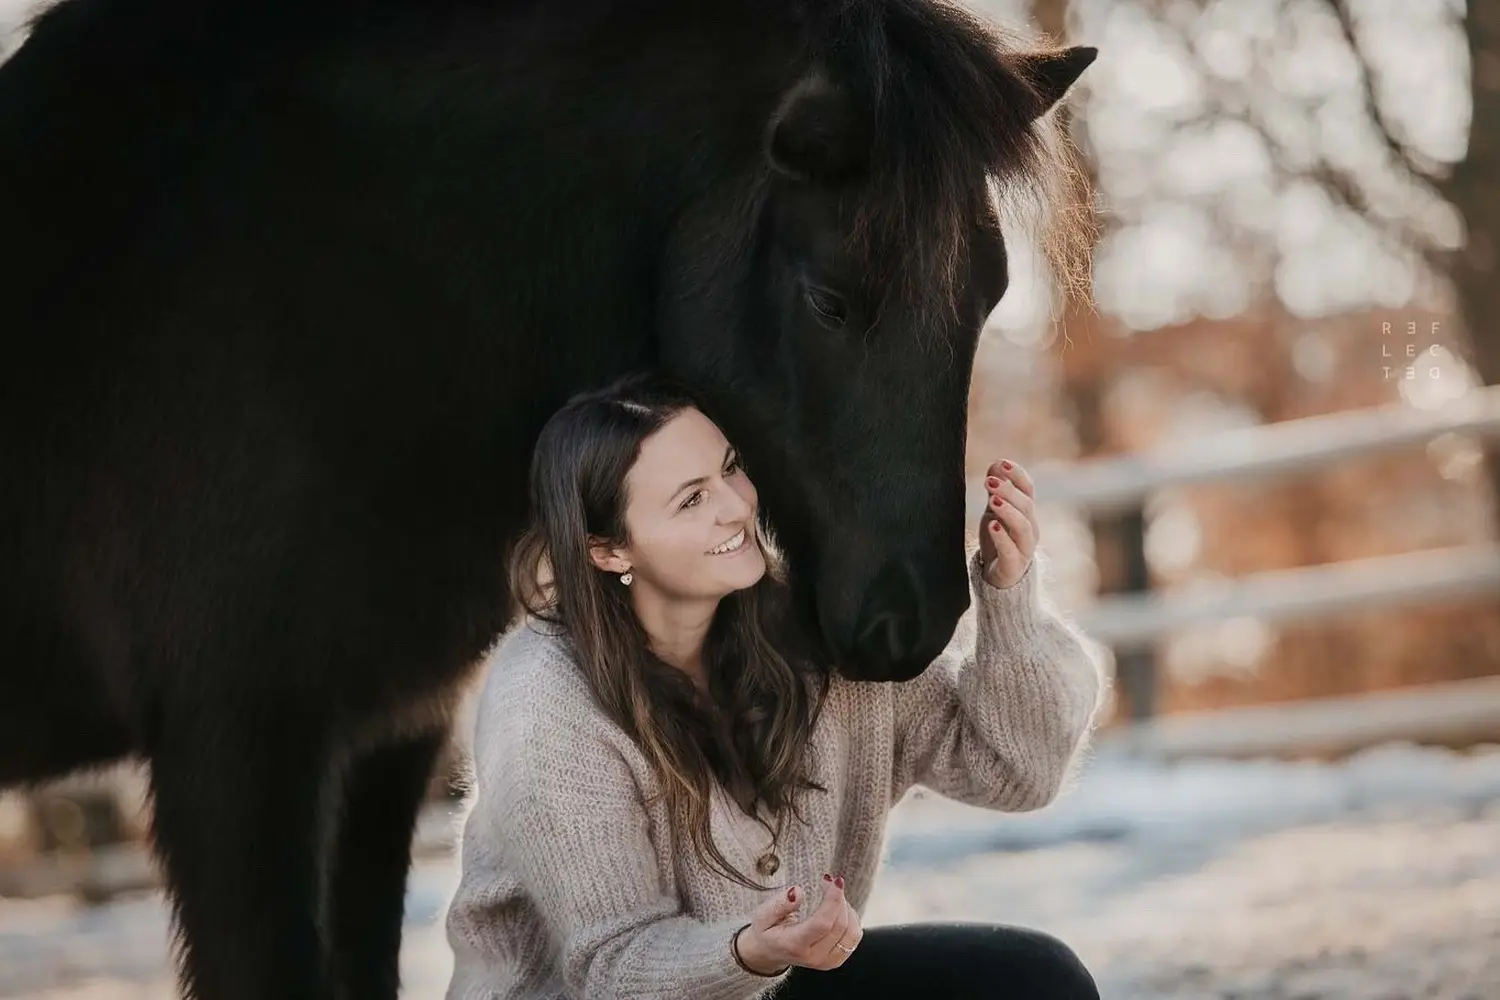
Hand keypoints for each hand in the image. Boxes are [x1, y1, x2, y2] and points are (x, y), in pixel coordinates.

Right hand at [735, 874, 862, 973]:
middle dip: (839, 898)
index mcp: (794, 945)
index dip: (833, 900)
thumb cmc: (766, 932)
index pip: (822, 923)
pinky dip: (852, 920)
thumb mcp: (762, 915)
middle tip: (829, 882)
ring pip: (852, 933)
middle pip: (840, 926)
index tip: (835, 881)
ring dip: (848, 909)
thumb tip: (798, 891)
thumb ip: (779, 903)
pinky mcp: (835, 960)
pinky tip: (839, 910)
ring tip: (834, 896)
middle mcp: (813, 957)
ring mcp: (826, 961)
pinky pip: (854, 939)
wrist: (767, 954)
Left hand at [978, 459, 1037, 588]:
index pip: (1028, 489)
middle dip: (1009, 490)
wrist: (1001, 578)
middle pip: (1026, 505)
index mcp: (1026, 513)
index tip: (1002, 463)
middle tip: (990, 481)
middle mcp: (1030, 528)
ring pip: (1023, 527)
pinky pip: (1011, 551)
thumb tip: (996, 463)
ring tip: (992, 500)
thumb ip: (997, 490)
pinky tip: (992, 525)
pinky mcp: (1013, 565)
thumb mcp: (996, 512)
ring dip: (1008, 511)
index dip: (1017, 475)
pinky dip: (1002, 537)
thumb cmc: (999, 541)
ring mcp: (1024, 548)